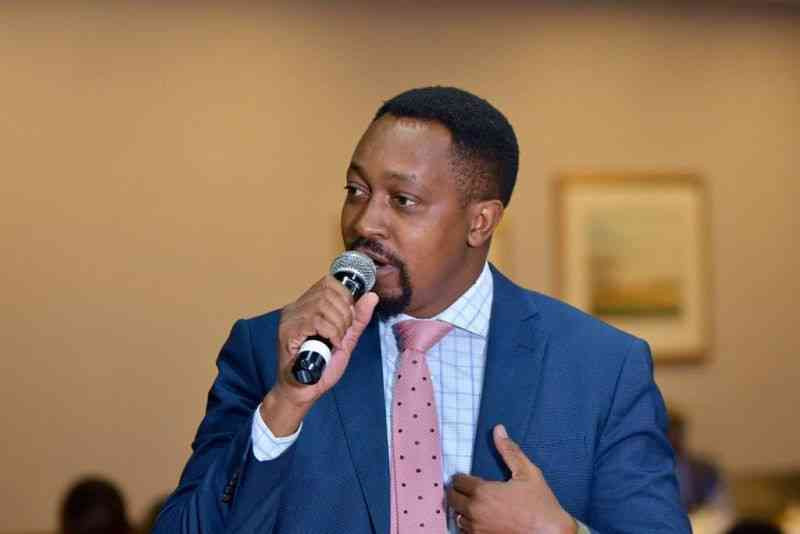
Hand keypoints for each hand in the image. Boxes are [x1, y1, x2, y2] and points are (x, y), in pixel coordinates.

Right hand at [261, 275, 377, 434]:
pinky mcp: (287, 331)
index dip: (345, 296)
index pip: (328, 283)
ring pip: (323, 305)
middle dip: (344, 313)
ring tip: (336, 341)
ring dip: (338, 325)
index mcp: (307, 305)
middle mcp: (295, 308)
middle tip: (343, 334)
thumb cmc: (322, 366)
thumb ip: (358, 318)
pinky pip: (316, 321)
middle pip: (328, 292)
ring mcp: (289, 319)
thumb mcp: (346, 339)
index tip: (349, 317)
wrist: (304, 391)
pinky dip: (331, 332)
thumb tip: (371, 296)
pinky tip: (330, 344)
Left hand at [447, 425, 576, 533]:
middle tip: (467, 489)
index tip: (467, 478)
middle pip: (452, 498)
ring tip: (474, 504)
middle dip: (458, 491)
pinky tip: (480, 519)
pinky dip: (469, 524)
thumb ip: (509, 451)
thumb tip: (498, 429)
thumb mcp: (527, 473)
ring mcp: (478, 529)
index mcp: (483, 492)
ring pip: (457, 516)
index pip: (458, 481)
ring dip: (462, 509)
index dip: (462, 477)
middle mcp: (475, 511)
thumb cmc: (541, 504)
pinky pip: (465, 531)